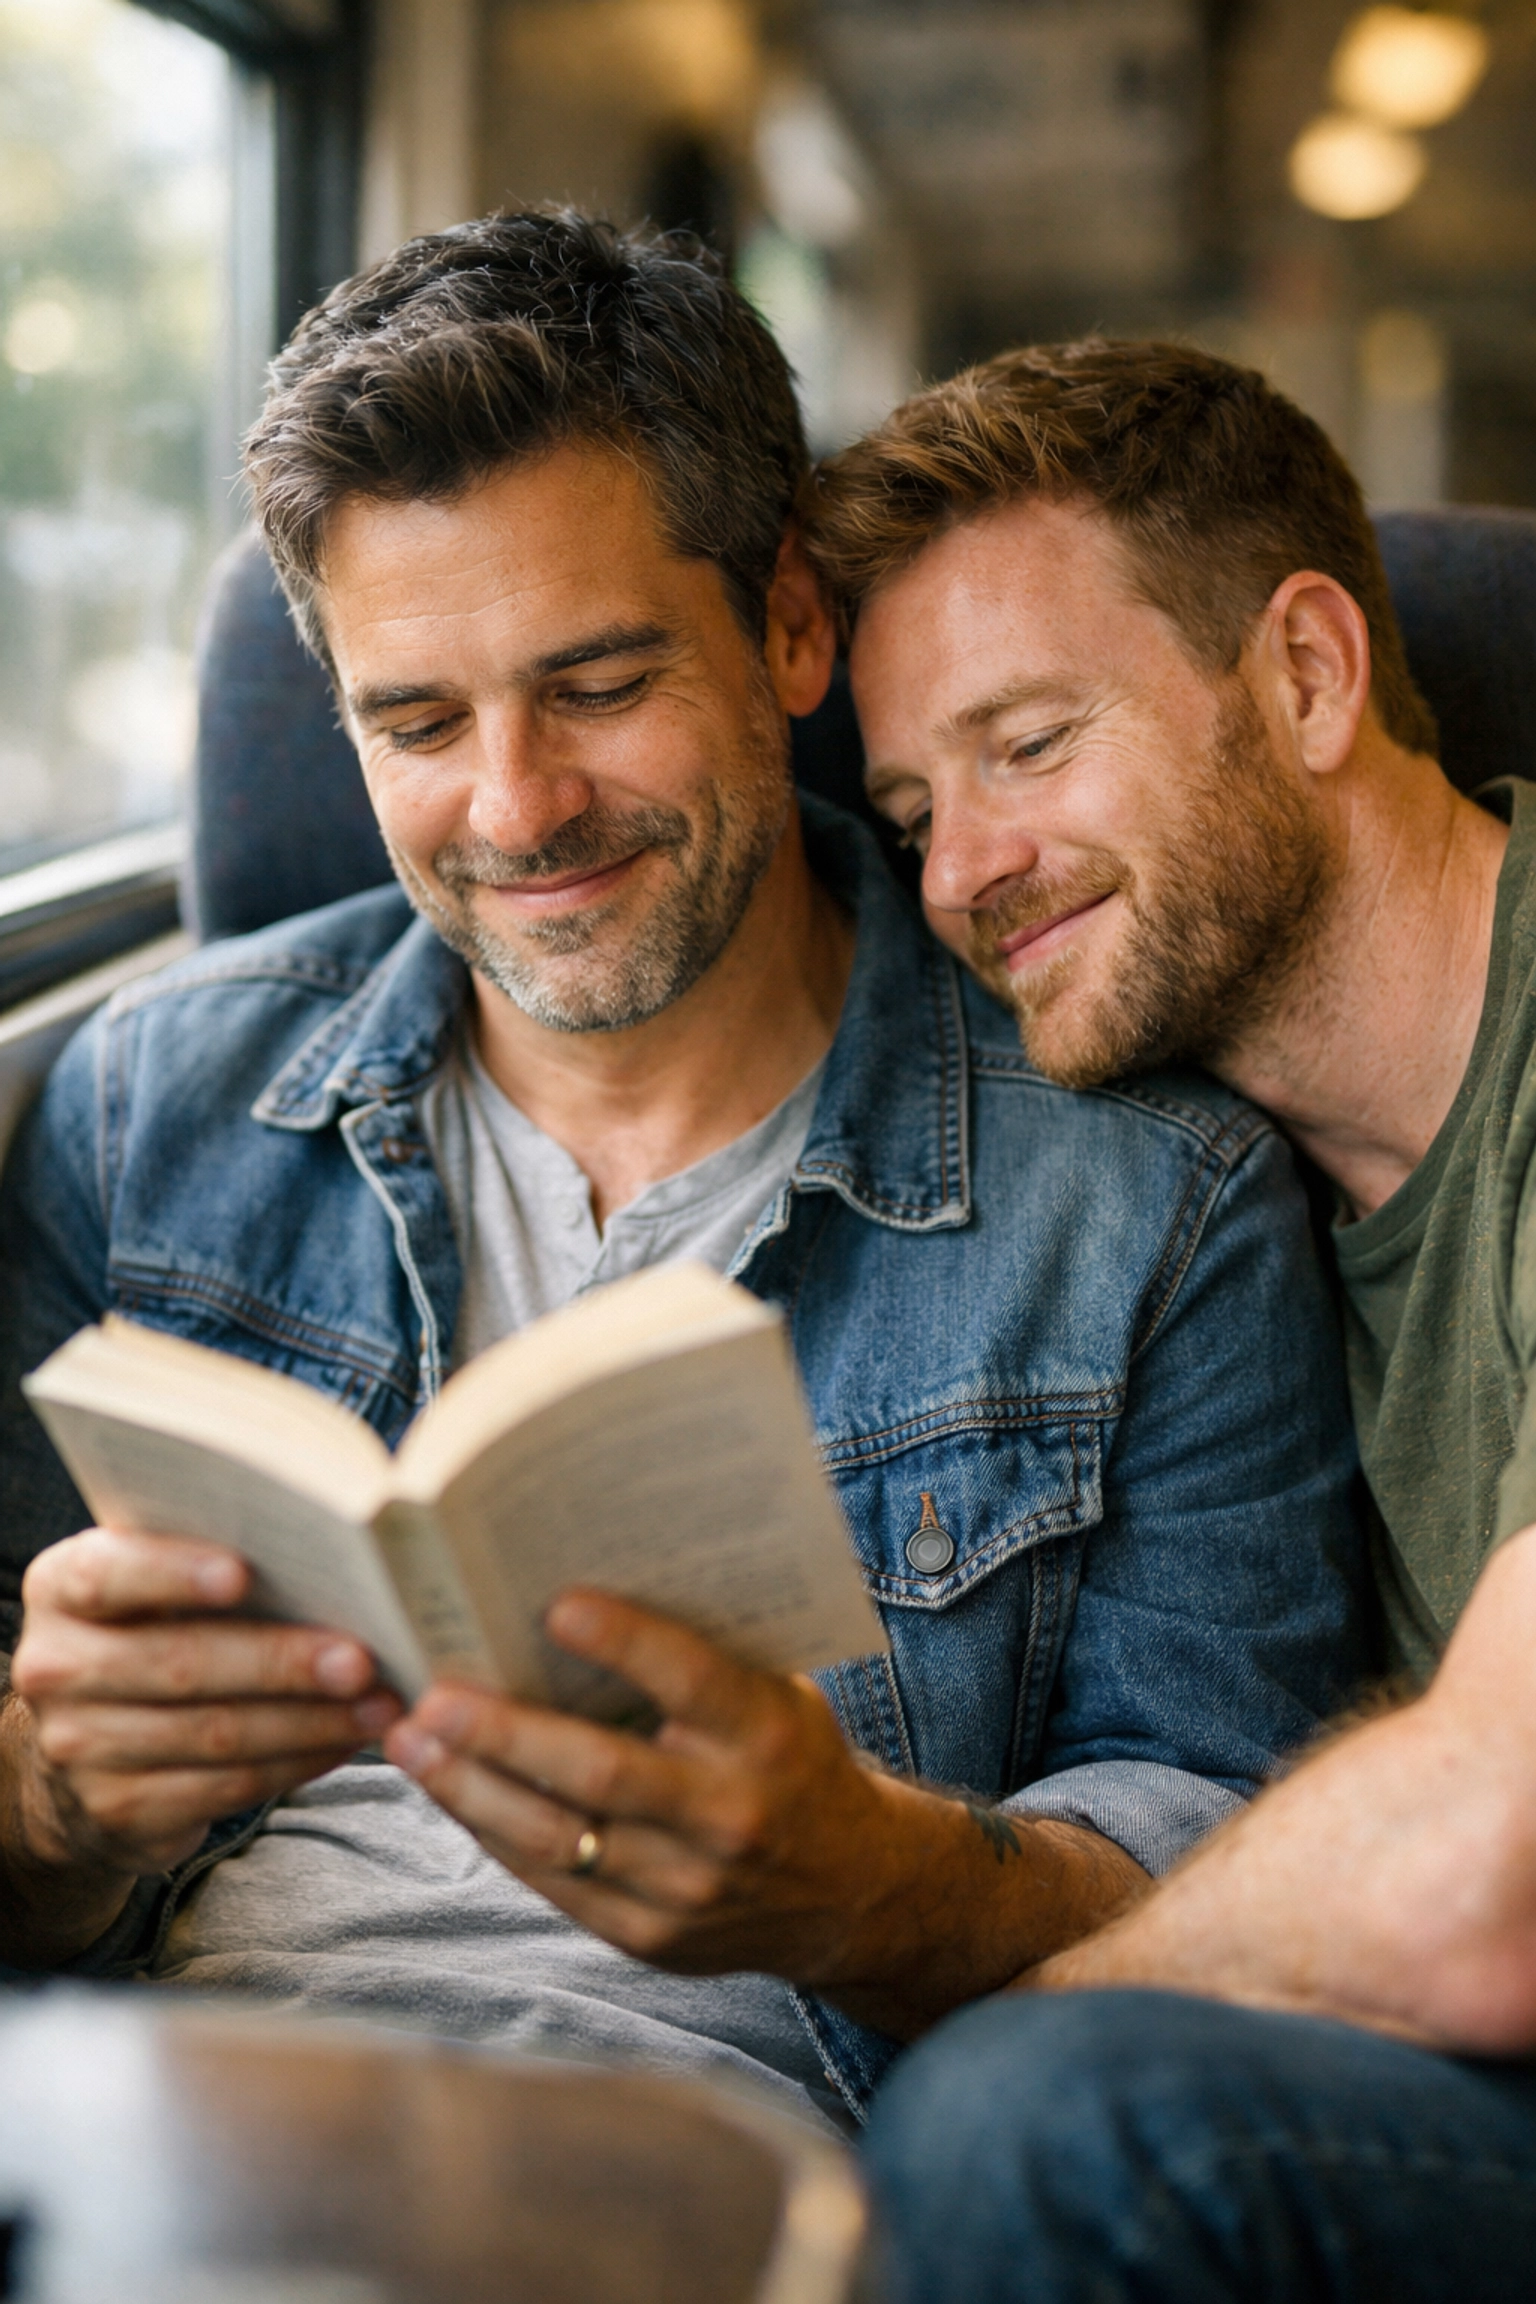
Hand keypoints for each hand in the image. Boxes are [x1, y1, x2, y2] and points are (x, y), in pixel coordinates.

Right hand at [9, 1526, 401, 1882]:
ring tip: (380, 1704)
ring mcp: (80, 1747)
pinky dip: (298, 1762)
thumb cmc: (151, 1631)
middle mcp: (57, 1667)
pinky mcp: (120, 1809)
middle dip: (281, 1662)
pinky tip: (346, 1741)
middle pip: (181, 1663)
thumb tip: (334, 1554)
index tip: (244, 1573)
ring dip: (310, 1721)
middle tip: (361, 1658)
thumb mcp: (152, 1586)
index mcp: (62, 1588)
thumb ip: (212, 1558)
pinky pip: (226, 1786)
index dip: (174, 1571)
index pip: (108, 1573)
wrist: (85, 1749)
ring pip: (215, 1733)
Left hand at [385, 1588, 1145, 2035]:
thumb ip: (696, 1659)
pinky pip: (555, 1884)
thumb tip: (567, 1596)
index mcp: (771, 1734)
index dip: (625, 1642)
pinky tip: (451, 1791)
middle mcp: (731, 1815)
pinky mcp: (652, 1940)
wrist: (854, 1892)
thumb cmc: (793, 1760)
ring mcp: (689, 1890)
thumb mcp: (776, 1694)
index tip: (553, 1604)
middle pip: (602, 1773)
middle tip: (430, 1694)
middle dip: (504, 1732)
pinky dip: (494, 1835)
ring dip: (471, 1788)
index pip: (693, 1680)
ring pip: (558, 1838)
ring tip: (410, 1741)